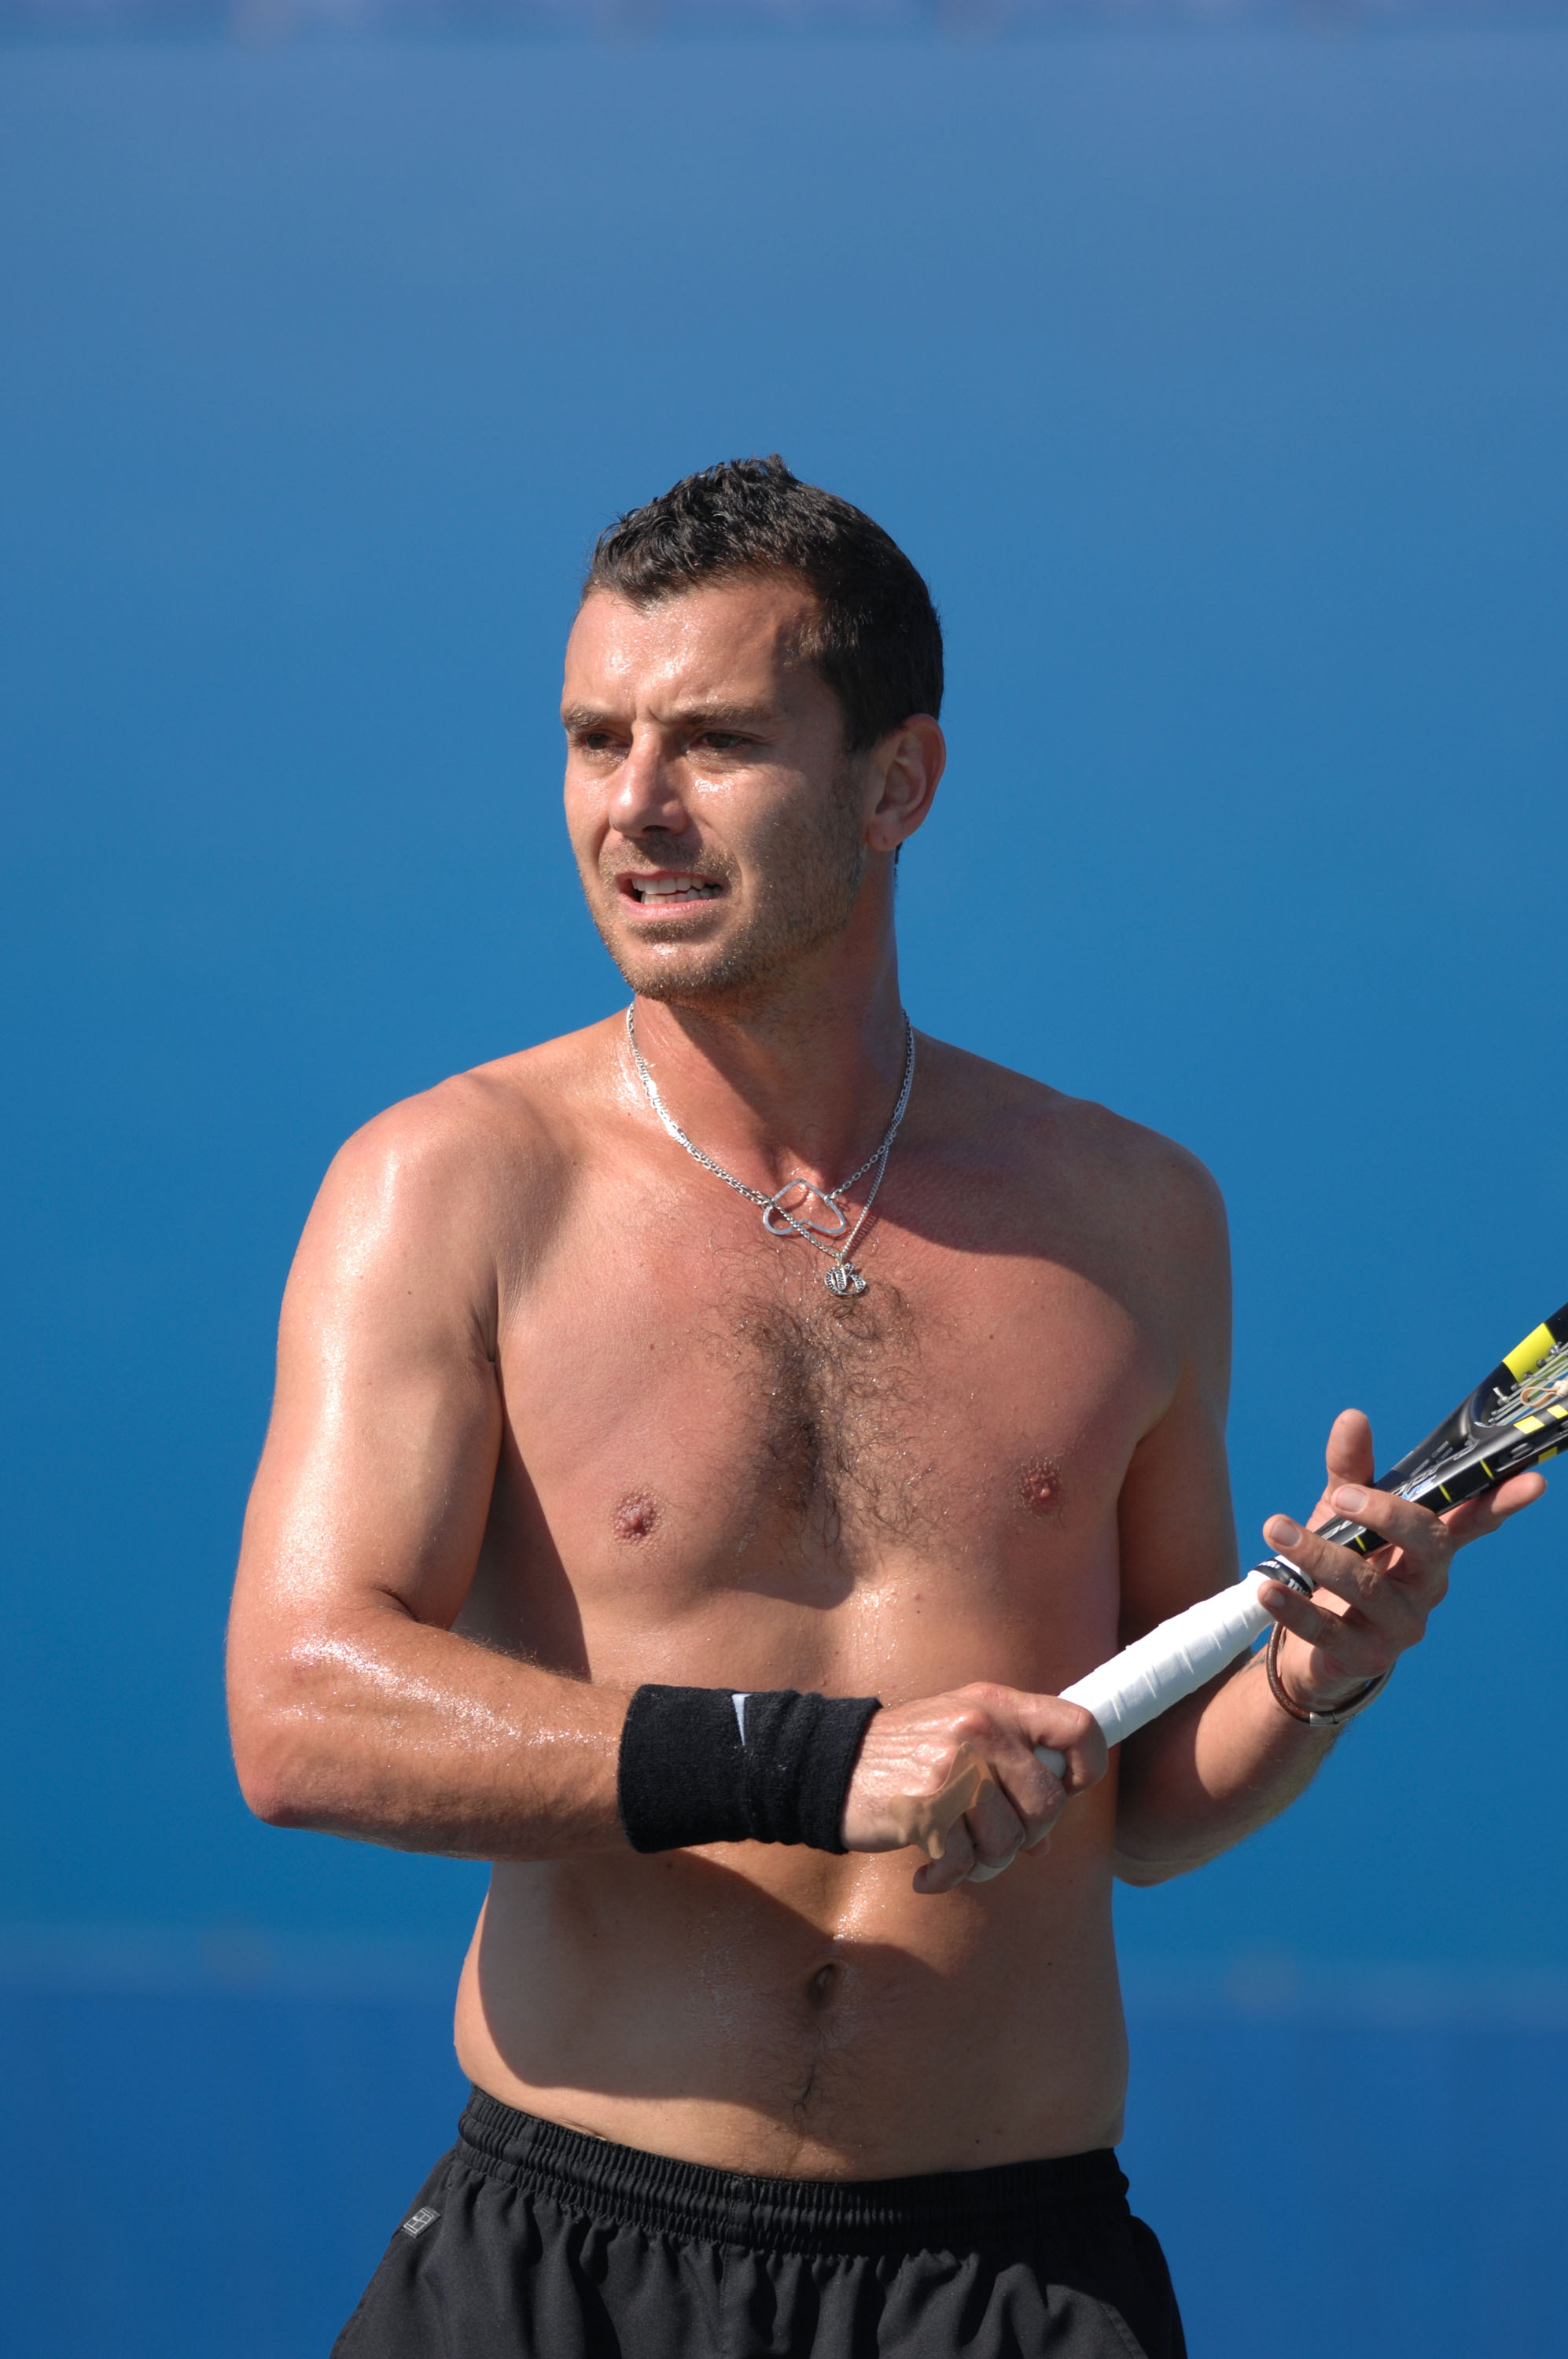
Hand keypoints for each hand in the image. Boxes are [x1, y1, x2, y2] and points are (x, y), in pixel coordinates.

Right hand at [841, 1682, 1106, 1893]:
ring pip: (1009, 1841)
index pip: (1079, 1727)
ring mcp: (953, 1766)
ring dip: (985, 1863)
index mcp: (997, 1704)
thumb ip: (1010, 1769)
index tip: (1062, 1792)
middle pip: (1048, 1803)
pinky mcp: (925, 1806)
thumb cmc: (907, 1756)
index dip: (1085, 1768)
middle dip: (1027, 1835)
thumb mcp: (962, 1737)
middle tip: (993, 1839)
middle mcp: (980, 1728)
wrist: (829, 1763)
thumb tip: (1046, 1838)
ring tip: (955, 1853)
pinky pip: (964, 1862)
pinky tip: (927, 1872)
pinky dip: (946, 1878)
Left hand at [1260, 1407, 1545, 1715]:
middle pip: (1428, 1545)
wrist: (1309, 1647)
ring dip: (1319, 1553)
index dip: (1502, 1502)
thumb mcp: (1343, 1514)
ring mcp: (1400, 1626)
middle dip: (1387, 1516)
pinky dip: (1294, 1605)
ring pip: (1366, 1585)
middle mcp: (1425, 1587)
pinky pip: (1327, 1629)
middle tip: (1342, 1496)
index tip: (1533, 1481)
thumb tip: (1353, 1416)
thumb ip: (1350, 1471)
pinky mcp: (1364, 1657)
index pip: (1473, 1521)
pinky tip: (1268, 1585)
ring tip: (1276, 1529)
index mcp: (1429, 1548)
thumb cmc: (1339, 1566)